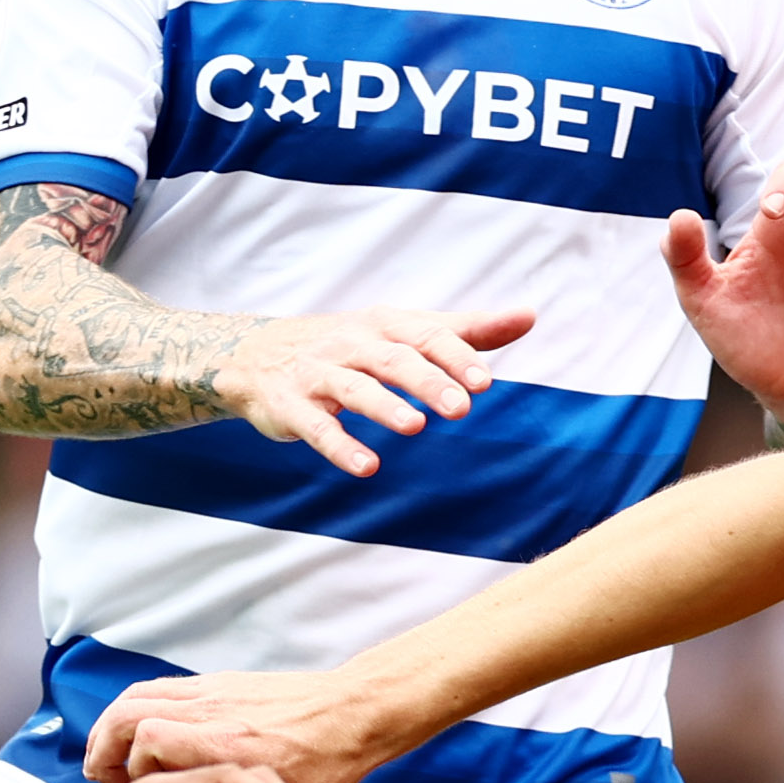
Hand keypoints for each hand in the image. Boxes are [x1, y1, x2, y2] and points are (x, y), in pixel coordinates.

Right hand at [77, 667, 391, 782]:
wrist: (359, 712)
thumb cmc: (331, 758)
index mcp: (223, 746)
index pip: (146, 743)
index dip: (123, 771)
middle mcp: (212, 713)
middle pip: (130, 712)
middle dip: (103, 743)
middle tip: (99, 770)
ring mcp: (214, 692)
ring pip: (142, 694)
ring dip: (118, 723)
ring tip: (108, 750)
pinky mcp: (222, 683)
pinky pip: (166, 687)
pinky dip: (145, 707)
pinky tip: (144, 732)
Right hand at [215, 301, 532, 479]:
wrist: (255, 356)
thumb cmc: (349, 344)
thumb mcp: (404, 331)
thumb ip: (466, 329)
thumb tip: (529, 315)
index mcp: (384, 325)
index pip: (426, 336)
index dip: (455, 357)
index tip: (486, 382)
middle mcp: (351, 344)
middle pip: (393, 360)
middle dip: (427, 382)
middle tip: (462, 408)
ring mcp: (318, 374)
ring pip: (355, 388)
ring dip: (385, 407)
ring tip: (416, 426)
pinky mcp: (292, 407)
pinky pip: (318, 427)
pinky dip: (341, 446)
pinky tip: (367, 467)